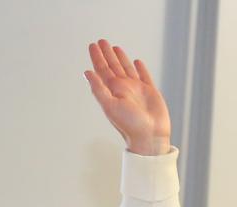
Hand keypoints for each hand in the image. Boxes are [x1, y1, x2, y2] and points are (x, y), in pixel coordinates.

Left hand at [84, 39, 170, 154]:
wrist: (149, 136)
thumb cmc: (129, 124)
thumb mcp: (110, 105)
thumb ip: (99, 89)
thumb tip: (86, 72)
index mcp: (112, 91)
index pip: (102, 70)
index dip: (97, 57)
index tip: (93, 45)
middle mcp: (123, 89)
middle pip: (112, 66)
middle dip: (106, 54)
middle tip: (101, 41)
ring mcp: (136, 90)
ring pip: (127, 69)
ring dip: (120, 58)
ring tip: (115, 47)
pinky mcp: (150, 92)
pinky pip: (144, 76)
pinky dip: (140, 68)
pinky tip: (137, 62)